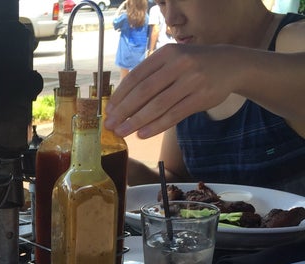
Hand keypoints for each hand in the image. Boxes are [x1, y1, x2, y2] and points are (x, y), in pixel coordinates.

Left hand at [104, 44, 236, 138]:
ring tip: (122, 132)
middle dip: (124, 111)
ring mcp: (191, 80)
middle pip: (144, 92)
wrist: (230, 65)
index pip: (136, 77)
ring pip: (157, 105)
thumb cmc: (192, 66)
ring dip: (136, 121)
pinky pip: (173, 115)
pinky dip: (156, 126)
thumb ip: (151, 77)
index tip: (108, 111)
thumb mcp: (172, 62)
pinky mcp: (201, 97)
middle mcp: (178, 64)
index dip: (120, 96)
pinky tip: (143, 134)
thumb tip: (122, 103)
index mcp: (165, 54)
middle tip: (110, 125)